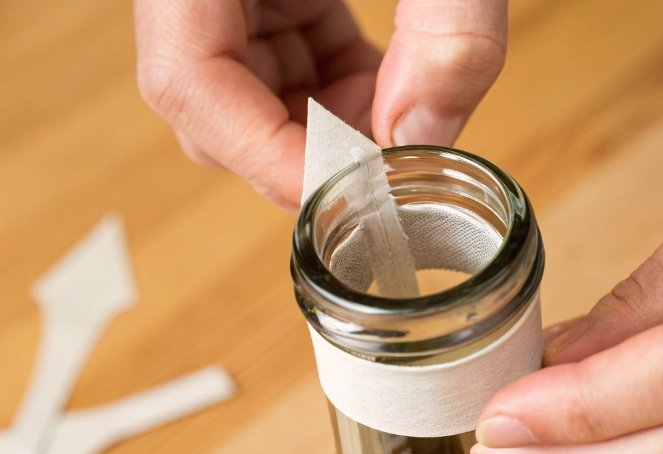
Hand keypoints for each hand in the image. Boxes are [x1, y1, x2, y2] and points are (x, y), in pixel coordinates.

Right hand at [134, 0, 506, 208]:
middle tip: (385, 169)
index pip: (190, 81)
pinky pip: (284, 64)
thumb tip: (428, 137)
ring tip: (398, 111)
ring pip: (250, 96)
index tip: (347, 195)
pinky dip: (340, 93)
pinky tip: (387, 82)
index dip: (265, 155)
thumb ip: (451, 29)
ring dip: (328, 127)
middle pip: (214, 103)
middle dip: (304, 148)